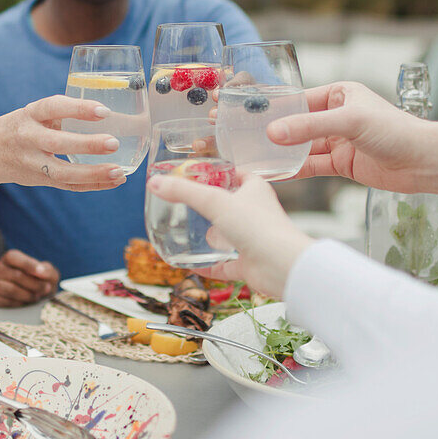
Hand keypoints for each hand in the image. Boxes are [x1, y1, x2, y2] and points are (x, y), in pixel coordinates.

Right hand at [0, 95, 126, 190]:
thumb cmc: (22, 127)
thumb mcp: (35, 113)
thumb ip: (63, 113)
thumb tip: (111, 114)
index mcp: (30, 115)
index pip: (53, 107)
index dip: (78, 109)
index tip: (104, 110)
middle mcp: (28, 138)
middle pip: (57, 143)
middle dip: (87, 145)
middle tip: (114, 143)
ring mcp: (33, 163)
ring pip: (63, 173)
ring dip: (93, 173)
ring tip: (119, 172)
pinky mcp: (40, 180)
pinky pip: (68, 185)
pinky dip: (93, 184)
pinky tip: (114, 180)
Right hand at [0, 250, 59, 306]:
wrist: (24, 299)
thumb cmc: (37, 283)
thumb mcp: (46, 274)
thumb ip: (48, 271)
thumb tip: (42, 272)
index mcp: (9, 258)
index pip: (14, 257)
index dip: (29, 265)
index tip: (42, 273)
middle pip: (16, 276)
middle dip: (34, 284)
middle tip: (46, 289)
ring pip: (10, 290)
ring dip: (27, 295)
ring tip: (36, 297)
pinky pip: (3, 303)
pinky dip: (17, 304)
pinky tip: (24, 304)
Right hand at [145, 172, 312, 298]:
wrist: (282, 266)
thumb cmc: (258, 227)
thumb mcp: (215, 201)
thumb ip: (184, 191)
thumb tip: (155, 183)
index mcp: (254, 190)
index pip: (237, 174)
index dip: (219, 171)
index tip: (198, 172)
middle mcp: (255, 213)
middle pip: (231, 204)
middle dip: (213, 204)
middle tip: (187, 202)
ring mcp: (253, 239)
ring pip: (229, 234)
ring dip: (213, 235)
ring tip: (188, 232)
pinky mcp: (250, 263)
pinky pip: (226, 264)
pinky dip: (210, 265)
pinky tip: (192, 266)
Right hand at [266, 82, 429, 191]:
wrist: (422, 162)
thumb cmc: (395, 130)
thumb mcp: (349, 121)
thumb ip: (309, 127)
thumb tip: (274, 133)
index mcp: (340, 94)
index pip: (300, 99)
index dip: (277, 109)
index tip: (251, 116)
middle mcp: (337, 116)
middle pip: (298, 124)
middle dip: (276, 133)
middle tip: (247, 139)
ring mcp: (339, 141)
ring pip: (303, 147)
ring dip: (284, 154)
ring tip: (257, 159)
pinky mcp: (342, 163)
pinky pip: (313, 165)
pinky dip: (296, 170)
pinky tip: (278, 173)